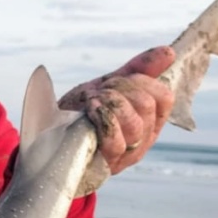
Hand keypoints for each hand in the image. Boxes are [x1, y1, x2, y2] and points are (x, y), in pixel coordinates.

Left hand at [59, 46, 174, 175]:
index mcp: (149, 120)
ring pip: (134, 124)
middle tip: (100, 91)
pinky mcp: (107, 165)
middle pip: (147, 106)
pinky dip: (102, 120)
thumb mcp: (109, 86)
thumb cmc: (81, 112)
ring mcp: (126, 155)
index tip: (117, 79)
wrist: (48, 136)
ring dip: (110, 103)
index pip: (164, 98)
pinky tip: (89, 110)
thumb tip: (169, 52)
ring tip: (92, 101)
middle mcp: (143, 140)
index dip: (142, 81)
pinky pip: (115, 142)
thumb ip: (137, 69)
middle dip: (120, 89)